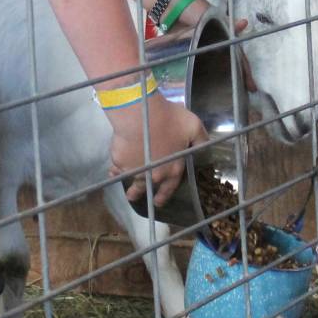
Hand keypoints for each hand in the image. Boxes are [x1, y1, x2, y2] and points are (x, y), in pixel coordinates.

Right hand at [110, 93, 207, 207]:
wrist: (140, 115)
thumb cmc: (169, 120)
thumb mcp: (193, 126)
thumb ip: (200, 139)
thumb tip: (204, 146)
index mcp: (172, 169)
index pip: (169, 187)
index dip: (164, 195)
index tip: (158, 202)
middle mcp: (153, 174)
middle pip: (145, 187)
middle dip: (139, 193)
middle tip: (134, 196)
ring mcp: (135, 169)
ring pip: (130, 179)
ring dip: (127, 185)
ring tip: (124, 189)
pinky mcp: (120, 161)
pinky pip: (117, 168)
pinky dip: (115, 170)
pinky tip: (113, 170)